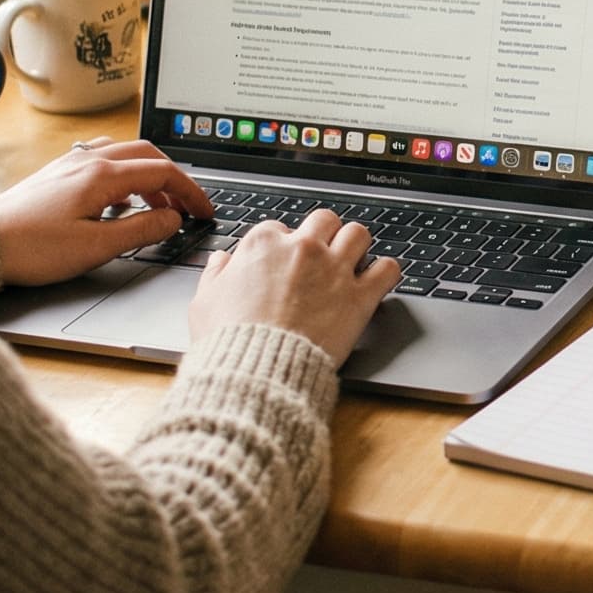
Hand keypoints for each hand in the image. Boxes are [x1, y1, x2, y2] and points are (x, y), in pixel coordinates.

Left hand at [0, 139, 217, 286]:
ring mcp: (70, 164)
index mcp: (102, 176)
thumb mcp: (96, 247)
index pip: (163, 172)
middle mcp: (87, 162)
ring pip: (124, 154)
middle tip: (187, 206)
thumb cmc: (33, 248)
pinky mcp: (57, 173)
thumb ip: (141, 230)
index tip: (204, 212)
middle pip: (147, 155)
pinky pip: (102, 160)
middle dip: (174, 179)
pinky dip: (124, 174)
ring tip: (157, 203)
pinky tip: (120, 198)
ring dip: (149, 174)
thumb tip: (172, 218)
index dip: (191, 192)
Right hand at [191, 209, 399, 357]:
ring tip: (352, 261)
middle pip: (324, 220)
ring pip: (359, 234)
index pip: (279, 228)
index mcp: (264, 245)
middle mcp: (303, 249)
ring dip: (356, 245)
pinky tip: (378, 280)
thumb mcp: (204, 303)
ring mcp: (334, 270)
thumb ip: (215, 275)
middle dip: (324, 235)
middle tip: (322, 255)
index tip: (283, 262)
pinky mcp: (359, 297)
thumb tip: (222, 261)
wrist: (257, 372)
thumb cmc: (228, 340)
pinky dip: (386, 272)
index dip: (282, 246)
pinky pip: (388, 269)